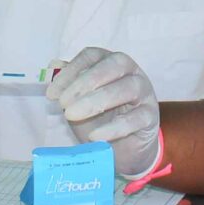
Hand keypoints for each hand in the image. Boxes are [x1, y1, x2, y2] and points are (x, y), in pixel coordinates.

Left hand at [46, 46, 162, 177]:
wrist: (123, 148)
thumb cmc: (101, 117)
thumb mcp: (79, 100)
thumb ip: (68, 83)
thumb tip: (53, 65)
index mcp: (111, 62)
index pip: (93, 56)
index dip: (71, 71)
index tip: (52, 93)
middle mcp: (132, 72)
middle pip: (114, 65)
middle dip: (86, 82)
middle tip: (63, 104)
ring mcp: (145, 93)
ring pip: (127, 88)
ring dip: (97, 100)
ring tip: (72, 116)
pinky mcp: (151, 116)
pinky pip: (137, 118)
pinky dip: (114, 127)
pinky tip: (95, 136)